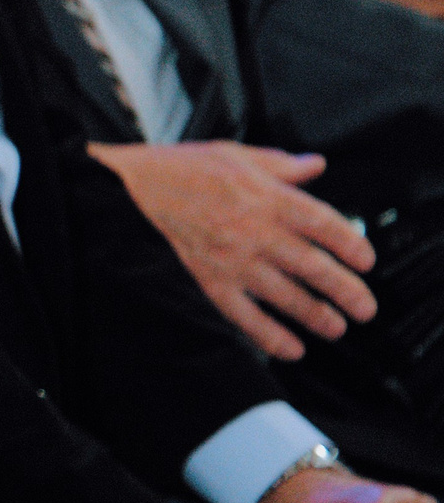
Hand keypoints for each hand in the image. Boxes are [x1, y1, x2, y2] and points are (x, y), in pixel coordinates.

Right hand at [87, 141, 373, 360]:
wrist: (136, 187)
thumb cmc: (188, 168)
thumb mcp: (240, 153)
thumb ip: (283, 164)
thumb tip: (316, 165)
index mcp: (268, 197)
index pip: (323, 224)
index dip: (351, 245)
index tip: (366, 261)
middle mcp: (255, 231)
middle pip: (312, 265)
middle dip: (344, 290)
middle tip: (365, 308)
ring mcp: (232, 259)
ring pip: (284, 294)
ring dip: (315, 315)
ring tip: (336, 328)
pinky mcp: (209, 279)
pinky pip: (243, 314)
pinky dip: (268, 335)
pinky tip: (291, 349)